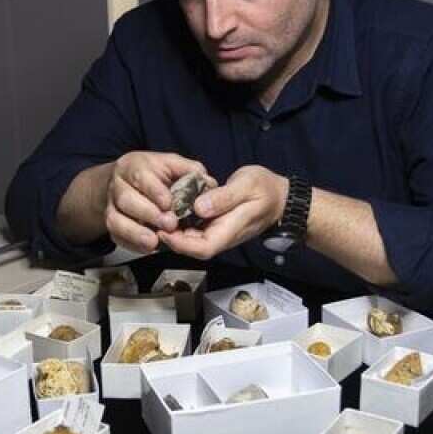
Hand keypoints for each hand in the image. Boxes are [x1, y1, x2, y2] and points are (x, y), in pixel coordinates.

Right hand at [105, 152, 214, 253]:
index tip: (169, 204)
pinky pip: (115, 236)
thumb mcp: (172, 164)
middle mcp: (118, 185)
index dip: (154, 191)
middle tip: (169, 225)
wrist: (127, 181)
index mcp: (133, 166)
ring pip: (115, 220)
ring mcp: (111, 205)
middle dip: (148, 214)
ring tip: (153, 242)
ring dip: (135, 233)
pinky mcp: (111, 223)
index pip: (141, 177)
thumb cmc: (154, 174)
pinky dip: (130, 244)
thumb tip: (208, 183)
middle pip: (126, 200)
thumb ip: (189, 170)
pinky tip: (147, 248)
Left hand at [158, 165, 287, 259]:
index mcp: (230, 230)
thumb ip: (224, 197)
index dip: (181, 244)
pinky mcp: (214, 225)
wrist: (279, 196)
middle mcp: (222, 236)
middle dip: (171, 238)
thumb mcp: (247, 185)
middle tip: (153, 220)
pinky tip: (170, 210)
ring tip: (157, 215)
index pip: (203, 248)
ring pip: (191, 239)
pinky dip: (181, 223)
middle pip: (192, 247)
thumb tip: (199, 206)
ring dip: (174, 231)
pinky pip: (194, 229)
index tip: (164, 231)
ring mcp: (218, 232)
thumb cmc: (265, 190)